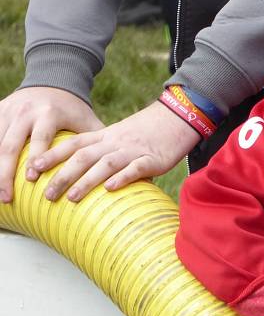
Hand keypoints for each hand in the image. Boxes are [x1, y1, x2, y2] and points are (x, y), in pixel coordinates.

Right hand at [0, 87, 102, 202]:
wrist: (53, 81)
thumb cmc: (75, 110)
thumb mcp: (88, 120)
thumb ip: (99, 141)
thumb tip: (125, 168)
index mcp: (49, 114)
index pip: (40, 140)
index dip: (35, 160)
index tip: (32, 180)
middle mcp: (25, 111)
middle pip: (11, 145)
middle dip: (6, 172)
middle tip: (6, 197)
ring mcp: (8, 111)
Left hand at [29, 101, 200, 201]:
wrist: (176, 118)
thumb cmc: (148, 132)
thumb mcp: (121, 136)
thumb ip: (103, 150)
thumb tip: (85, 169)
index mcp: (105, 136)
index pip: (73, 144)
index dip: (52, 155)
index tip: (34, 167)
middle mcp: (114, 142)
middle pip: (83, 157)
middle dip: (62, 175)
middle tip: (46, 194)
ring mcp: (132, 150)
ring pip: (104, 164)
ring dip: (86, 181)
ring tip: (71, 197)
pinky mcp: (152, 159)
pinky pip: (135, 168)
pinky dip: (122, 178)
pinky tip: (111, 189)